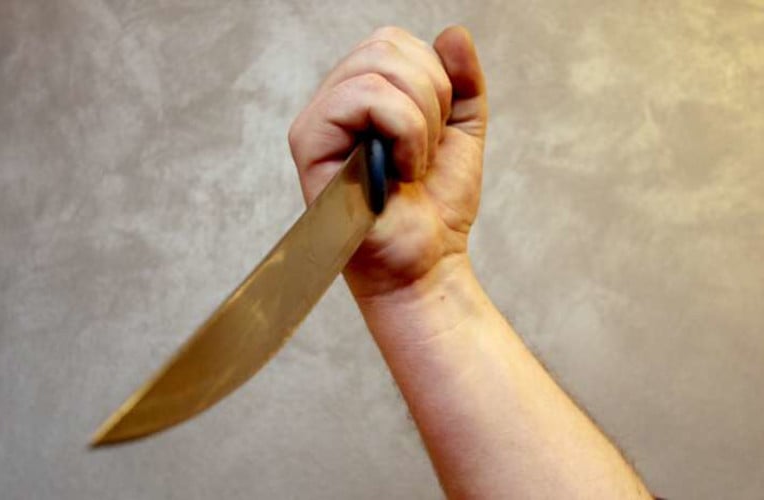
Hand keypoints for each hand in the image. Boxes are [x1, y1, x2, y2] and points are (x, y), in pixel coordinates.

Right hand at [288, 26, 487, 298]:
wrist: (426, 261)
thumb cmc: (435, 207)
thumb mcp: (462, 133)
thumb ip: (463, 82)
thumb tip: (453, 33)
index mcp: (363, 97)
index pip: (393, 43)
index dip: (433, 79)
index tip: (437, 133)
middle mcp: (334, 104)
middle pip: (385, 46)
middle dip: (430, 98)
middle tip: (426, 150)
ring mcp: (318, 122)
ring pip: (378, 67)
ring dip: (419, 121)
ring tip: (411, 164)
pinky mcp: (309, 143)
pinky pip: (365, 97)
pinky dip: (403, 131)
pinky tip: (399, 171)